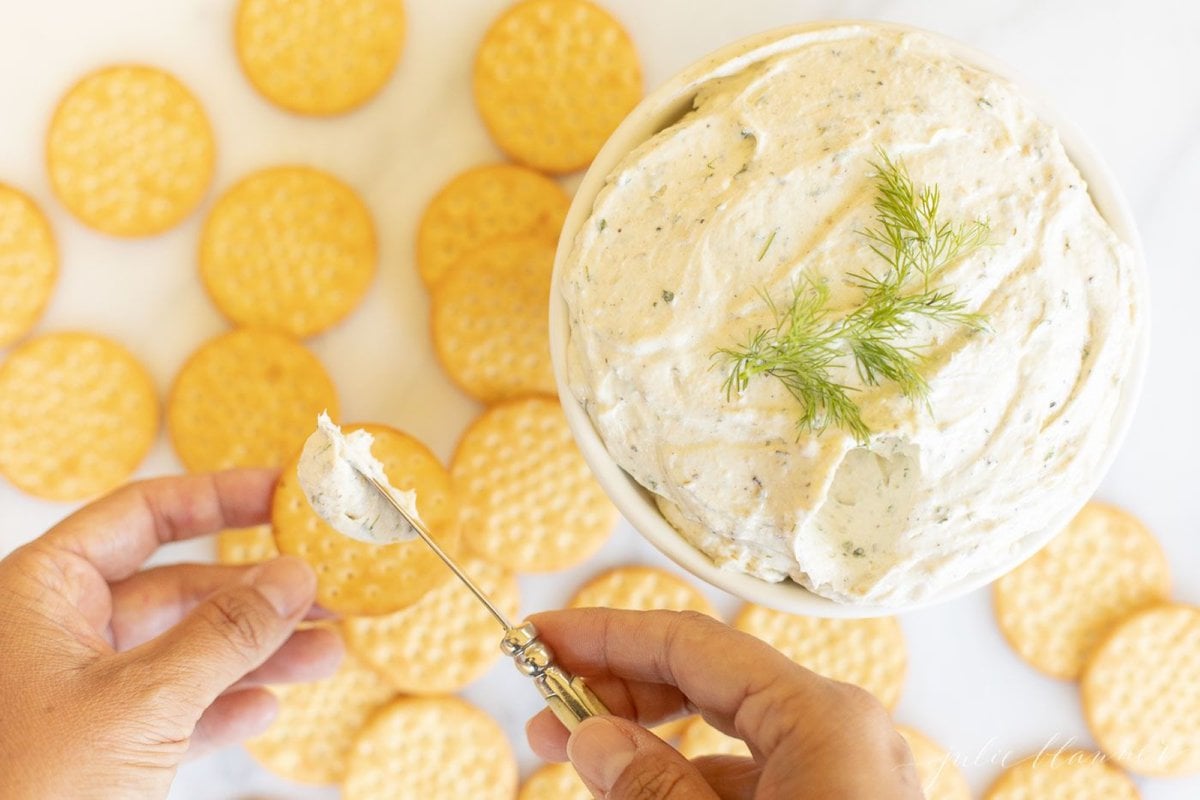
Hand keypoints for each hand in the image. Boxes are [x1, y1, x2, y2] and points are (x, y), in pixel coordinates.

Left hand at [0, 470, 343, 799]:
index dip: (219, 496)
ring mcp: (78, 691)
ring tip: (327, 653)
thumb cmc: (32, 789)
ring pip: (185, 651)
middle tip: (327, 588)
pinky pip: (173, 710)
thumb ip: (226, 633)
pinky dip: (222, 708)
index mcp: (45, 591)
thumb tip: (295, 576)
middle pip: (178, 587)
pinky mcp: (96, 747)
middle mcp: (60, 631)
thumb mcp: (145, 700)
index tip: (286, 492)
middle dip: (258, 593)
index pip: (142, 515)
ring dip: (258, 654)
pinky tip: (266, 708)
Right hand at [526, 609, 921, 799]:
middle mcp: (838, 734)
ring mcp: (840, 777)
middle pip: (709, 682)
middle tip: (547, 703)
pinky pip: (750, 784)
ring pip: (725, 739)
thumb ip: (651, 788)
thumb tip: (593, 738)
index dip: (608, 636)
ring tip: (575, 757)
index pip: (694, 645)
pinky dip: (688, 785)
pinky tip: (636, 795)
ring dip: (648, 743)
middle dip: (622, 688)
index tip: (543, 636)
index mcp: (822, 718)